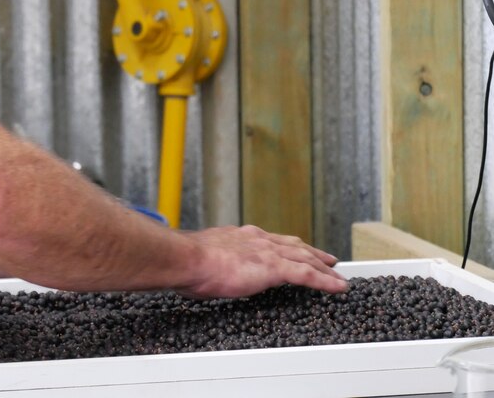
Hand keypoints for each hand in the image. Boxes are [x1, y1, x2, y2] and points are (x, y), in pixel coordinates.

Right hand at [177, 225, 347, 298]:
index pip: (273, 241)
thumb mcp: (204, 258)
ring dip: (324, 268)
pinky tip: (338, 286)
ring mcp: (267, 252)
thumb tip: (210, 271)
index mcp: (241, 237)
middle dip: (313, 253)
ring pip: (305, 259)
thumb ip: (215, 262)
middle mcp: (258, 240)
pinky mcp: (273, 268)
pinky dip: (325, 281)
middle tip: (329, 260)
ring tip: (338, 276)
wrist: (187, 259)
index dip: (289, 246)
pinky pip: (307, 274)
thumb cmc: (187, 262)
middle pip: (294, 246)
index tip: (298, 250)